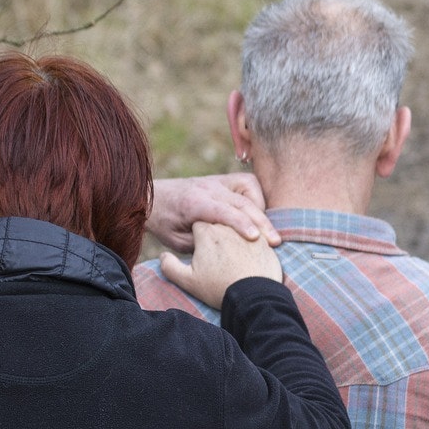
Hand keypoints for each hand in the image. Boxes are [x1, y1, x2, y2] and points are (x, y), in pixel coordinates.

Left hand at [146, 174, 280, 251]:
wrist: (153, 196)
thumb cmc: (163, 222)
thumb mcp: (175, 240)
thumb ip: (200, 243)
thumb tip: (225, 248)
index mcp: (193, 203)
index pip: (222, 211)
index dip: (241, 224)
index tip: (256, 238)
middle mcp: (207, 188)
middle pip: (241, 202)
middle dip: (261, 222)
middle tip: (275, 242)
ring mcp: (216, 181)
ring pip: (249, 187)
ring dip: (262, 208)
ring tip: (269, 232)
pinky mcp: (222, 180)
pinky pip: (247, 183)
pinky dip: (257, 197)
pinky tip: (258, 216)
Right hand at [158, 222, 282, 307]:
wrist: (252, 297)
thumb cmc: (218, 288)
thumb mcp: (188, 281)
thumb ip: (169, 267)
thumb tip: (163, 256)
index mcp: (206, 232)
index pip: (198, 223)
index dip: (198, 235)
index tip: (199, 247)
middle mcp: (227, 226)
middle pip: (218, 222)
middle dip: (215, 234)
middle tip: (215, 254)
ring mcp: (247, 231)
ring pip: (238, 228)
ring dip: (234, 237)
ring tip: (233, 258)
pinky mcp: (264, 241)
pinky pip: (256, 236)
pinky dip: (251, 244)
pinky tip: (248, 258)